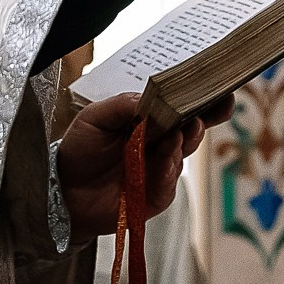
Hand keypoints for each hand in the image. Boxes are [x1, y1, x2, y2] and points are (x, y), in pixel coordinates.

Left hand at [56, 94, 229, 237]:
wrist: (63, 192)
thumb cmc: (79, 151)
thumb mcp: (94, 118)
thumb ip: (121, 105)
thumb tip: (149, 99)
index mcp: (149, 121)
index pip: (179, 107)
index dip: (201, 99)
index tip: (221, 88)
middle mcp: (159, 144)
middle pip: (191, 128)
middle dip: (205, 117)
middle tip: (209, 109)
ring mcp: (159, 169)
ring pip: (182, 153)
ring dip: (186, 141)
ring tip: (182, 132)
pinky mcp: (155, 195)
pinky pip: (168, 183)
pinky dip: (169, 171)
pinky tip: (166, 160)